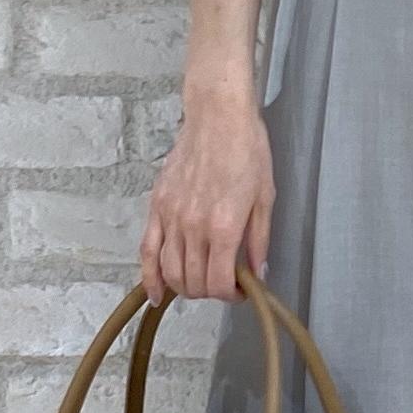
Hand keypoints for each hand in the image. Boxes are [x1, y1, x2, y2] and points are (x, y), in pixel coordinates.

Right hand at [139, 88, 274, 303]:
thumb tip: (257, 273)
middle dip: (210, 293)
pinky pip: (147, 250)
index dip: (231, 296)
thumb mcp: (265, 197)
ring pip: (171, 272)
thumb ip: (259, 240)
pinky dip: (149, 277)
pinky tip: (155, 294)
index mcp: (224, 227)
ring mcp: (172, 217)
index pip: (220, 283)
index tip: (240, 291)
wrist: (217, 115)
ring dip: (185, 288)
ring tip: (199, 284)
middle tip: (222, 283)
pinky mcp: (157, 206)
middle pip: (194, 283)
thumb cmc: (246, 150)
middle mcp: (194, 227)